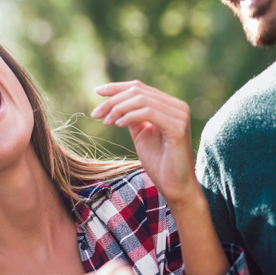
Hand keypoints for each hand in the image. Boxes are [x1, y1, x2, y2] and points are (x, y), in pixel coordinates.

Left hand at [91, 81, 200, 207]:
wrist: (176, 186)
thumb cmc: (159, 162)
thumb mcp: (141, 134)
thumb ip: (132, 116)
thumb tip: (114, 102)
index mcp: (169, 105)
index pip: (139, 87)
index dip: (116, 87)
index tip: (96, 92)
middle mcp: (177, 106)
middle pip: (138, 92)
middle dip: (112, 100)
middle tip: (95, 113)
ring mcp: (180, 115)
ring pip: (141, 100)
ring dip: (118, 109)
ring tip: (106, 122)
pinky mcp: (177, 127)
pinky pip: (148, 112)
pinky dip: (130, 116)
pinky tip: (118, 124)